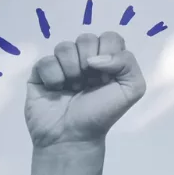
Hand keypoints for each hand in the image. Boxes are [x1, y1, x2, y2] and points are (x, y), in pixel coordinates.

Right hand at [25, 31, 146, 148]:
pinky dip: (54, 78)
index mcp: (107, 60)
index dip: (108, 54)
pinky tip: (57, 90)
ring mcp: (62, 64)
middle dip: (89, 63)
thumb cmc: (102, 113)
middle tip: (89, 83)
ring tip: (73, 88)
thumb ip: (127, 63)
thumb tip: (96, 57)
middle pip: (86, 38)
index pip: (109, 37)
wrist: (72, 137)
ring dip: (72, 71)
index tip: (106, 77)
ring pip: (64, 47)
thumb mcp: (132, 89)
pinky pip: (45, 61)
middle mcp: (85, 59)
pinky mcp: (41, 73)